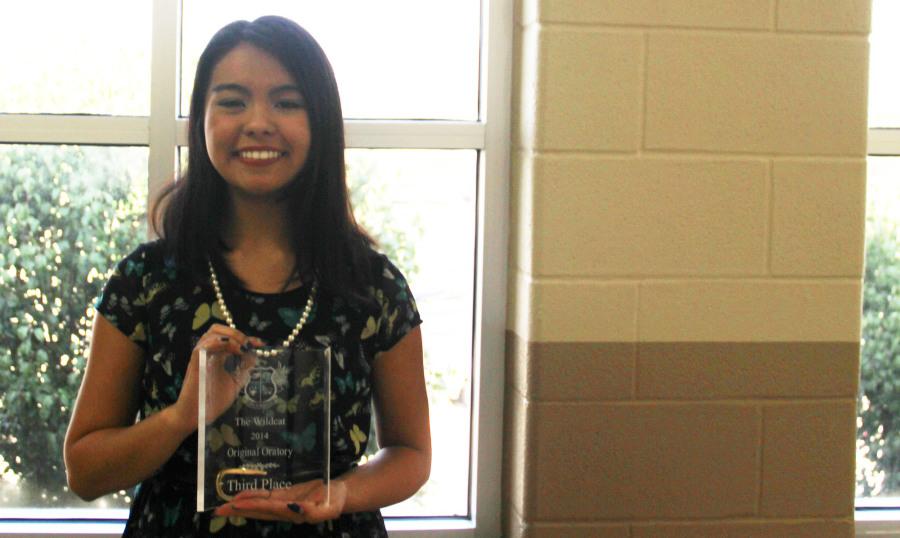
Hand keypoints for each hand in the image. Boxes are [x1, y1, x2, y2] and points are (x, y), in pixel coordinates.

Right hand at [169, 324, 259, 434]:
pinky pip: (203, 346)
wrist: (196, 415)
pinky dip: (218, 342)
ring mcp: (201, 357)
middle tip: (248, 344)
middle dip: (237, 333)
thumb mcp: (235, 382)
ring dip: (230, 336)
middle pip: (218, 329)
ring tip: (242, 348)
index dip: (246, 338)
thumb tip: (255, 354)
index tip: (260, 343)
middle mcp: (208, 353)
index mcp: (216, 356)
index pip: (230, 338)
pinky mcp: (195, 363)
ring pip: (212, 333)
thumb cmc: (213, 400)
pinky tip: (232, 349)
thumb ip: (244, 368)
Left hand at [213, 479, 347, 523]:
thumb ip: (314, 510)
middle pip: (258, 510)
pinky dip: (253, 495)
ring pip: (259, 505)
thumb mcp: (330, 507)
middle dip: (239, 510)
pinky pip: (266, 497)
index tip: (237, 504)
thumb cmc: (337, 499)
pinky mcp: (285, 496)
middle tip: (219, 509)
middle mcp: (285, 510)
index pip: (269, 508)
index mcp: (294, 512)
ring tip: (225, 504)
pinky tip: (242, 495)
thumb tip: (296, 509)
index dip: (253, 505)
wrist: (342, 494)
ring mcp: (283, 504)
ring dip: (242, 505)